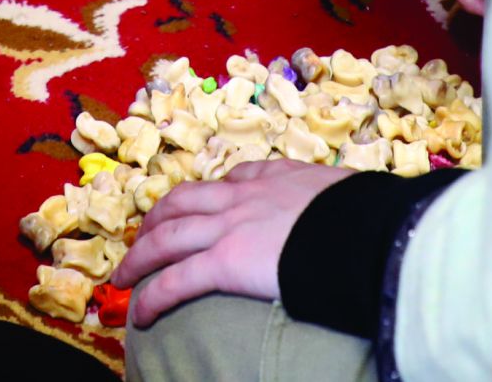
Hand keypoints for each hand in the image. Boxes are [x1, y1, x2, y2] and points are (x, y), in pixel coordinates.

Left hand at [112, 160, 345, 329]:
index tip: (201, 207)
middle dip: (158, 218)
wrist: (366, 229)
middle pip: (185, 201)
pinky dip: (152, 297)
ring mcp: (230, 226)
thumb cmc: (369, 216)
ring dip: (139, 256)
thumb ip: (338, 205)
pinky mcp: (224, 261)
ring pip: (167, 236)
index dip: (209, 196)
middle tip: (144, 237)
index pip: (234, 179)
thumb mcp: (352, 197)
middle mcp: (245, 195)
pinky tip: (141, 315)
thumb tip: (360, 217)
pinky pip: (175, 280)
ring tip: (123, 276)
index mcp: (278, 177)